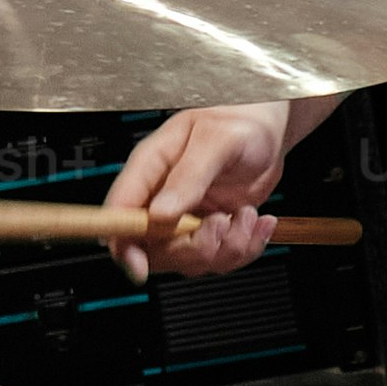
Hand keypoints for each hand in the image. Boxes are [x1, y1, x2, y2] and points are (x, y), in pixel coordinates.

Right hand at [98, 102, 294, 283]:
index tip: (139, 266)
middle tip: (223, 222)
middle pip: (155, 250)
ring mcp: (186, 218)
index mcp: (149, 169)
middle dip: (194, 249)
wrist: (267, 128)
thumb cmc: (236, 119)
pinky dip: (247, 247)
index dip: (123, 244)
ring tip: (248, 214)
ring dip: (228, 247)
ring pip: (192, 260)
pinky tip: (260, 222)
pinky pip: (221, 258)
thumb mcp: (216, 140)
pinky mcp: (211, 229)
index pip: (120, 212)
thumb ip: (189, 176)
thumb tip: (161, 212)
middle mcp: (162, 198)